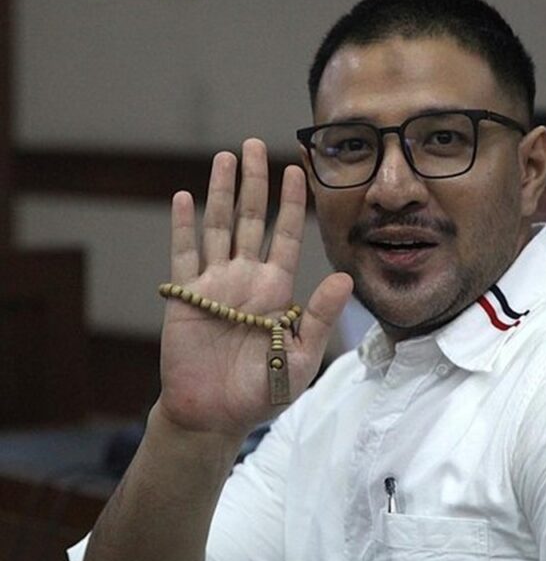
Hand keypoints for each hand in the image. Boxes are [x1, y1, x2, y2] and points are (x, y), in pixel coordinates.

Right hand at [156, 139, 351, 437]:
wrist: (215, 415)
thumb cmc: (262, 391)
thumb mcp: (301, 358)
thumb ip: (320, 317)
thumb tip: (346, 279)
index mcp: (277, 290)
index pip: (287, 236)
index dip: (291, 203)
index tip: (298, 169)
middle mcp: (247, 279)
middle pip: (252, 220)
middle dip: (256, 183)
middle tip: (256, 145)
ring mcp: (215, 285)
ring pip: (219, 227)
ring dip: (221, 192)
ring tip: (225, 157)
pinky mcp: (186, 297)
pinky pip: (184, 255)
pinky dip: (183, 226)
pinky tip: (184, 197)